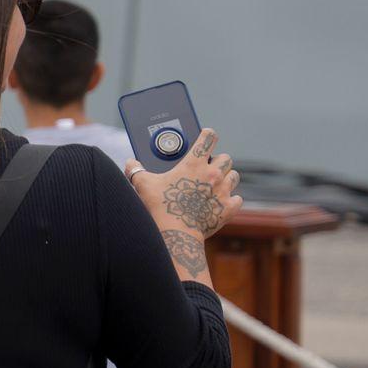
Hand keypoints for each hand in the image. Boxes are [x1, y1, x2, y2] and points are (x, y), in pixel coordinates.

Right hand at [124, 128, 242, 239]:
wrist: (176, 233)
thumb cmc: (160, 206)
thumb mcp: (144, 185)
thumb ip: (136, 171)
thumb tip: (130, 164)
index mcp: (194, 163)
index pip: (208, 138)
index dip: (208, 134)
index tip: (207, 135)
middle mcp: (213, 174)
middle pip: (225, 157)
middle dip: (218, 159)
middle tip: (207, 166)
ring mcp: (223, 191)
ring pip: (234, 175)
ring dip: (226, 177)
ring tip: (216, 183)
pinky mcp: (228, 208)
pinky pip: (237, 199)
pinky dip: (231, 199)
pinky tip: (221, 201)